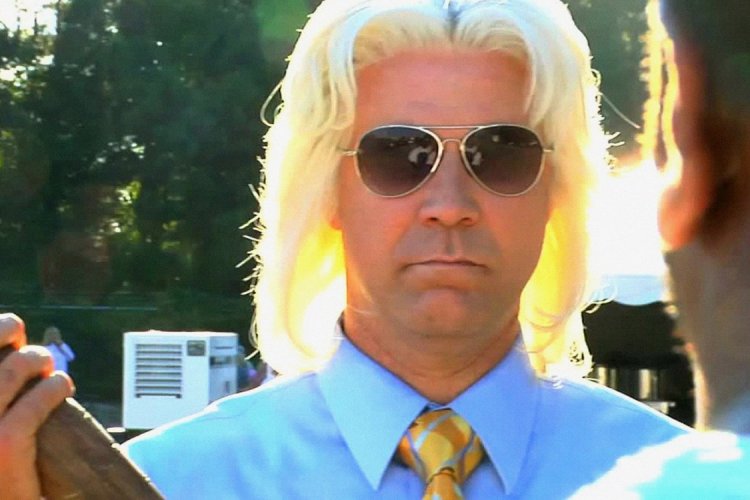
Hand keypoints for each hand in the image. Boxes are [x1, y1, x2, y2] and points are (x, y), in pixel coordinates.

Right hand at [0, 313, 73, 499]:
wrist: (5, 499)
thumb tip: (13, 349)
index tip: (12, 329)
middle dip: (11, 337)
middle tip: (34, 353)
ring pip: (9, 370)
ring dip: (36, 358)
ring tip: (49, 370)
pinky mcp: (3, 446)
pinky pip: (32, 403)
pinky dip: (53, 387)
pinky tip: (62, 386)